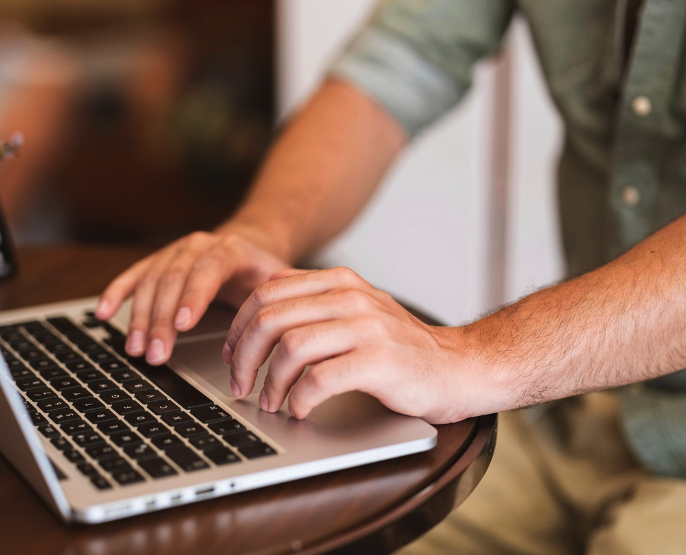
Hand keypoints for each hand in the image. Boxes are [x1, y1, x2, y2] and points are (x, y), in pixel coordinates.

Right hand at [96, 229, 288, 365]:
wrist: (251, 244)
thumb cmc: (263, 272)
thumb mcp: (278, 283)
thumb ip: (274, 301)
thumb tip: (268, 330)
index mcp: (229, 249)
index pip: (208, 272)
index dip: (193, 298)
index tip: (182, 325)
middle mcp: (197, 246)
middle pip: (173, 281)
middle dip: (161, 321)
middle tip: (155, 354)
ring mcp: (175, 251)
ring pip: (151, 282)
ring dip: (139, 318)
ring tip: (135, 349)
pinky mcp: (158, 261)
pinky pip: (133, 276)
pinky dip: (116, 293)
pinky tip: (102, 313)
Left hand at [223, 267, 478, 423]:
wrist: (461, 367)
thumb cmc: (403, 347)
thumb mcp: (358, 310)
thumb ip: (317, 302)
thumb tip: (263, 303)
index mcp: (339, 282)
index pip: (267, 292)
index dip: (239, 326)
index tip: (231, 354)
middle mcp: (350, 297)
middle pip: (271, 319)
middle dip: (244, 357)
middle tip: (240, 385)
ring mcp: (366, 327)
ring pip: (290, 347)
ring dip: (269, 382)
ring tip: (269, 402)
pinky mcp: (379, 361)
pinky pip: (319, 379)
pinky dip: (299, 399)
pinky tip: (299, 410)